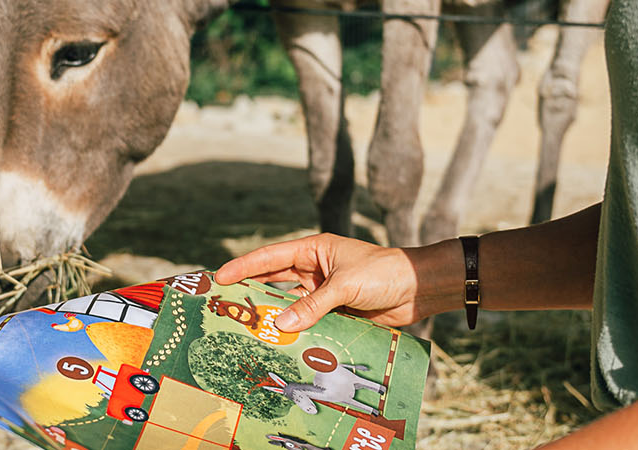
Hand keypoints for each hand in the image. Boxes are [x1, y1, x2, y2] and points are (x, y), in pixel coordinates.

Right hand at [216, 233, 452, 330]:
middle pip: (276, 282)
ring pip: (291, 306)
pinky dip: (297, 332)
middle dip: (253, 294)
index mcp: (314, 250)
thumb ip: (313, 305)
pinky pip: (309, 322)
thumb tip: (281, 325)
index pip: (271, 258)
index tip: (219, 277)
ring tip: (249, 331)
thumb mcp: (345, 285)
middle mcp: (315, 270)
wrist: (418, 289)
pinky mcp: (336, 312)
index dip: (244, 267)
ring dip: (276, 317)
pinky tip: (281, 344)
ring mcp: (324, 292)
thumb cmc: (384, 272)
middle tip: (226, 307)